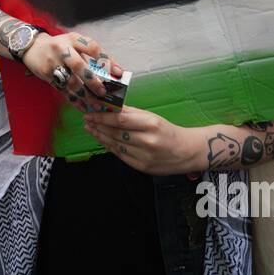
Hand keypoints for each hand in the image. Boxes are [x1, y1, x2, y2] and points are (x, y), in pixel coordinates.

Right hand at [21, 31, 121, 113]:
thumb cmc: (60, 47)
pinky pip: (62, 89)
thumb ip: (93, 56)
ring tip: (96, 104)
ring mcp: (53, 62)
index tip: (118, 73)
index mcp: (73, 39)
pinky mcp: (47, 74)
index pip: (92, 48)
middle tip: (103, 92)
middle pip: (79, 65)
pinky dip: (74, 100)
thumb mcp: (75, 44)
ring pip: (70, 81)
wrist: (33, 47)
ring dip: (84, 94)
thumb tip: (116, 70)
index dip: (106, 60)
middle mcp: (62, 49)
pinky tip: (83, 107)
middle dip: (92, 81)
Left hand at [84, 107, 199, 174]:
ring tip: (91, 129)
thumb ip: (131, 113)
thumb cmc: (168, 131)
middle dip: (98, 126)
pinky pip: (121, 155)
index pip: (120, 120)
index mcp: (151, 124)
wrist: (186, 152)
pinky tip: (102, 140)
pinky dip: (110, 147)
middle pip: (115, 133)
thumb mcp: (152, 117)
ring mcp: (144, 156)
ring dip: (100, 137)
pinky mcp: (142, 167)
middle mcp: (147, 141)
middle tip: (87, 120)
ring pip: (115, 145)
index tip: (90, 113)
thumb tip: (109, 106)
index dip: (102, 117)